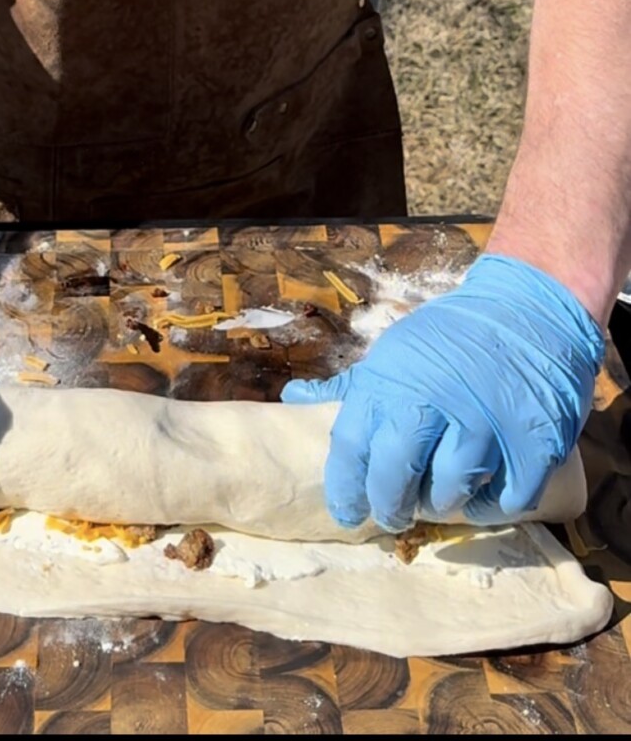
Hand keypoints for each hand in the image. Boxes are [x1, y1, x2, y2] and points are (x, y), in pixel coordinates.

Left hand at [281, 253, 603, 531]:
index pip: (352, 446)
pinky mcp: (532, 446)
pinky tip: (480, 495)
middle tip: (393, 515)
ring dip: (440, 503)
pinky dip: (488, 507)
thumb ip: (350, 385)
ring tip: (438, 496)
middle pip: (395, 478)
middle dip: (389, 506)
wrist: (529, 311)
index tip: (347, 512)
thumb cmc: (453, 337)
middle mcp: (435, 402)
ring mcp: (486, 425)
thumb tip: (293, 399)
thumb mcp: (396, 350)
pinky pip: (502, 502)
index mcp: (393, 378)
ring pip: (449, 494)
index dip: (345, 487)